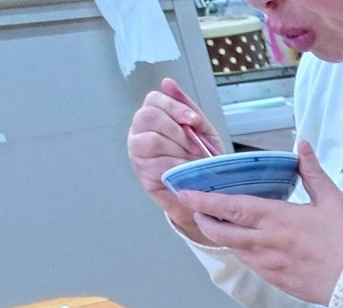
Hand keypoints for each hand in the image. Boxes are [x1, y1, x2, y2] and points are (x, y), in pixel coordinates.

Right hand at [126, 78, 225, 240]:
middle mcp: (140, 129)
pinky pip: (155, 164)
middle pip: (149, 117)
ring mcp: (137, 151)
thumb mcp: (201, 131)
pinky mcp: (141, 171)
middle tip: (195, 146)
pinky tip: (185, 171)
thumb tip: (167, 82)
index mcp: (154, 115)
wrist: (205, 191)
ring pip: (151, 140)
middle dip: (177, 131)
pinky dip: (175, 167)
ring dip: (177, 150)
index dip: (174, 107)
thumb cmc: (201, 158)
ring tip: (192, 160)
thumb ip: (188, 108)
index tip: (194, 120)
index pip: (154, 99)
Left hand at [180, 141, 342, 304]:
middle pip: (220, 232)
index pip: (229, 207)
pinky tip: (250, 246)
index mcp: (276, 219)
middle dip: (204, 219)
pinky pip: (252, 265)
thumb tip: (302, 146)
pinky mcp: (277, 281)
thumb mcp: (333, 201)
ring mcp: (269, 265)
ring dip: (223, 236)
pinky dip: (244, 253)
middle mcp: (265, 243)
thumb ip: (313, 172)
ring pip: (234, 249)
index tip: (186, 193)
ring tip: (222, 225)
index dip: (204, 200)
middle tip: (197, 209)